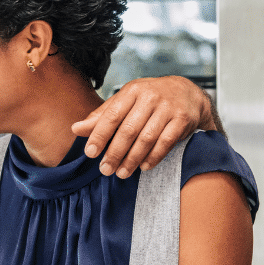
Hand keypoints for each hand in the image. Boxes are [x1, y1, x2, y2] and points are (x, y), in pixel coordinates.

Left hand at [72, 76, 214, 177]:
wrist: (187, 92)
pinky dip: (153, 157)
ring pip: (146, 138)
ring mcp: (168, 108)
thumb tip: (76, 129)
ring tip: (122, 173)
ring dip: (132, 159)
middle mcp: (150, 97)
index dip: (99, 136)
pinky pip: (166, 142)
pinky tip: (143, 167)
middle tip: (105, 170)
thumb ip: (101, 116)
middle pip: (128, 130)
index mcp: (131, 91)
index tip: (90, 153)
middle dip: (115, 153)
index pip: (111, 115)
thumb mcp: (124, 101)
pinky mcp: (182, 119)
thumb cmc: (148, 99)